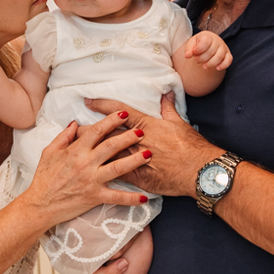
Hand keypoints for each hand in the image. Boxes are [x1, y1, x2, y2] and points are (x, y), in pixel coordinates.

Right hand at [22, 111, 153, 229]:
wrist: (39, 206)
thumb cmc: (44, 179)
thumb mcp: (49, 152)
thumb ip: (63, 137)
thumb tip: (75, 123)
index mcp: (75, 151)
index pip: (96, 131)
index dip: (111, 121)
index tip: (124, 114)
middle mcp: (85, 164)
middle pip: (111, 146)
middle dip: (128, 137)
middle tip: (143, 131)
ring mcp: (91, 180)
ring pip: (118, 168)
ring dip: (135, 160)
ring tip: (148, 154)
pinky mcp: (94, 197)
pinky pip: (116, 197)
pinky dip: (131, 199)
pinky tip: (144, 198)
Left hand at [84, 93, 221, 196]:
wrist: (199, 171)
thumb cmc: (192, 147)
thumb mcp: (180, 124)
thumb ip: (169, 109)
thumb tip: (165, 95)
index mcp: (146, 125)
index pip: (119, 112)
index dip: (102, 106)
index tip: (88, 102)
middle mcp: (137, 141)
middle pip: (107, 134)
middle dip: (89, 131)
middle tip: (74, 128)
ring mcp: (135, 160)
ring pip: (108, 154)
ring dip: (92, 153)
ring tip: (77, 152)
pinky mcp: (138, 178)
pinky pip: (117, 175)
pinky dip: (105, 173)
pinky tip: (92, 174)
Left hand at [184, 31, 232, 70]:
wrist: (209, 43)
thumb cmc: (199, 43)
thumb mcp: (192, 43)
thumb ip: (188, 49)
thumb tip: (187, 56)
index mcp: (208, 36)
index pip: (205, 42)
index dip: (199, 49)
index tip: (194, 52)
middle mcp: (217, 41)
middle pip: (211, 51)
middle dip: (202, 58)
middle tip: (197, 61)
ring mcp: (223, 48)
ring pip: (219, 56)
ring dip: (211, 64)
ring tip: (204, 67)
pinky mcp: (228, 55)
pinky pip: (229, 60)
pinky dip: (223, 65)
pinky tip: (217, 68)